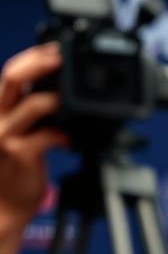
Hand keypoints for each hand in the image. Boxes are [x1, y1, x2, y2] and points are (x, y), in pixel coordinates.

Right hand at [0, 42, 68, 235]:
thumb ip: (36, 110)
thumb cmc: (16, 166)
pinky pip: (47, 136)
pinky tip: (73, 139)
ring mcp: (6, 135)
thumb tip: (64, 90)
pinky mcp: (19, 154)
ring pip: (32, 104)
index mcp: (1, 108)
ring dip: (57, 98)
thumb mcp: (22, 131)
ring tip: (74, 98)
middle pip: (12, 77)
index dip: (33, 56)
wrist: (4, 207)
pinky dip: (66, 134)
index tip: (57, 46)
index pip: (11, 72)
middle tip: (63, 56)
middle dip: (39, 62)